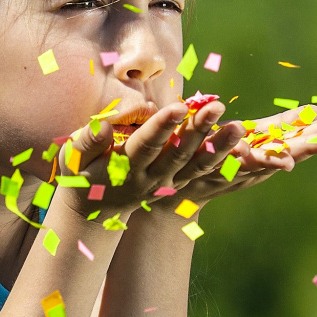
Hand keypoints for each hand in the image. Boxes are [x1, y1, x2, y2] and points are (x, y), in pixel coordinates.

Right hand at [52, 98, 245, 210]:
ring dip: (219, 147)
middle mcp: (150, 178)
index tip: (178, 107)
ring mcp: (168, 184)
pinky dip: (223, 162)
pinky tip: (243, 146)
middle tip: (217, 107)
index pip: (146, 144)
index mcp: (125, 166)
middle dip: (198, 130)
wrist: (95, 210)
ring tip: (239, 127)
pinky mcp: (179, 185)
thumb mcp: (73, 157)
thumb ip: (87, 141)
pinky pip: (204, 173)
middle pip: (178, 153)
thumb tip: (102, 125)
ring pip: (197, 166)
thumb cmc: (81, 173)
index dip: (161, 126)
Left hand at [164, 104, 316, 204]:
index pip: (306, 137)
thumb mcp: (259, 138)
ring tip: (295, 154)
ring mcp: (235, 167)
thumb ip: (285, 127)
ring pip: (261, 160)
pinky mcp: (209, 165)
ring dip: (279, 155)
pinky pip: (223, 158)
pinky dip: (234, 148)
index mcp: (272, 149)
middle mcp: (259, 162)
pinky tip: (242, 137)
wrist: (176, 186)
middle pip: (293, 151)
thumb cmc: (224, 155)